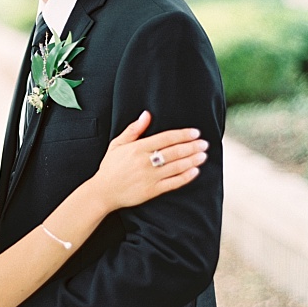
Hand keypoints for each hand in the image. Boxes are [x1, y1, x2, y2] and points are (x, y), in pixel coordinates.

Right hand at [92, 111, 206, 210]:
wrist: (103, 191)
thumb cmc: (110, 167)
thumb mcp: (117, 144)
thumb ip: (133, 130)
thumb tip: (146, 115)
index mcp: (137, 148)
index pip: (165, 138)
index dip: (182, 135)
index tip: (195, 133)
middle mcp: (145, 162)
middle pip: (174, 152)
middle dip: (192, 146)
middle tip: (204, 143)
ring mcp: (150, 177)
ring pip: (176, 166)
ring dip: (192, 160)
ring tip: (203, 155)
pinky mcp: (152, 191)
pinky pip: (173, 183)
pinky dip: (186, 177)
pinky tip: (195, 171)